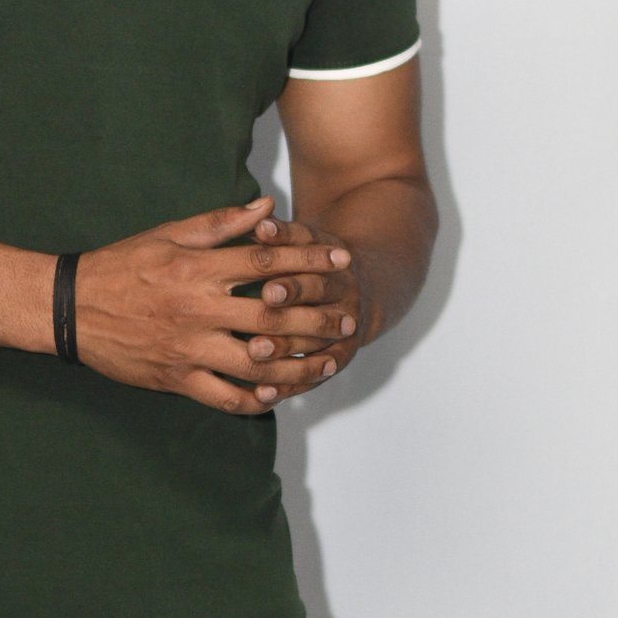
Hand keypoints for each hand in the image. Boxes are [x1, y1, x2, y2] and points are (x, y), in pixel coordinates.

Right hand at [73, 197, 351, 414]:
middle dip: (317, 317)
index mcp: (197, 267)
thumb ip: (221, 223)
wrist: (71, 308)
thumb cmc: (121, 265)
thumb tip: (266, 206)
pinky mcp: (176, 378)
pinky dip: (255, 399)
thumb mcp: (168, 233)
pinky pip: (225, 396)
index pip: (266, 261)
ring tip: (325, 362)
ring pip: (257, 362)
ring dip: (298, 364)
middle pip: (273, 314)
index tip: (342, 261)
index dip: (310, 260)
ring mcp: (188, 346)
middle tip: (348, 319)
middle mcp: (197, 307)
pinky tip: (278, 394)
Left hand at [242, 215, 362, 404]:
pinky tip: (262, 395)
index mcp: (336, 270)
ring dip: (284, 357)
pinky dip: (289, 387)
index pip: (314, 278)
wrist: (364, 282)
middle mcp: (345, 303)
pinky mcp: (336, 359)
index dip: (291, 285)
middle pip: (315, 317)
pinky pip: (313, 377)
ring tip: (253, 361)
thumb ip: (282, 233)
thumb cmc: (315, 257)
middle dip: (284, 327)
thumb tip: (260, 222)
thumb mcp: (306, 239)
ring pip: (312, 349)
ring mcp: (343, 334)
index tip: (267, 291)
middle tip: (254, 339)